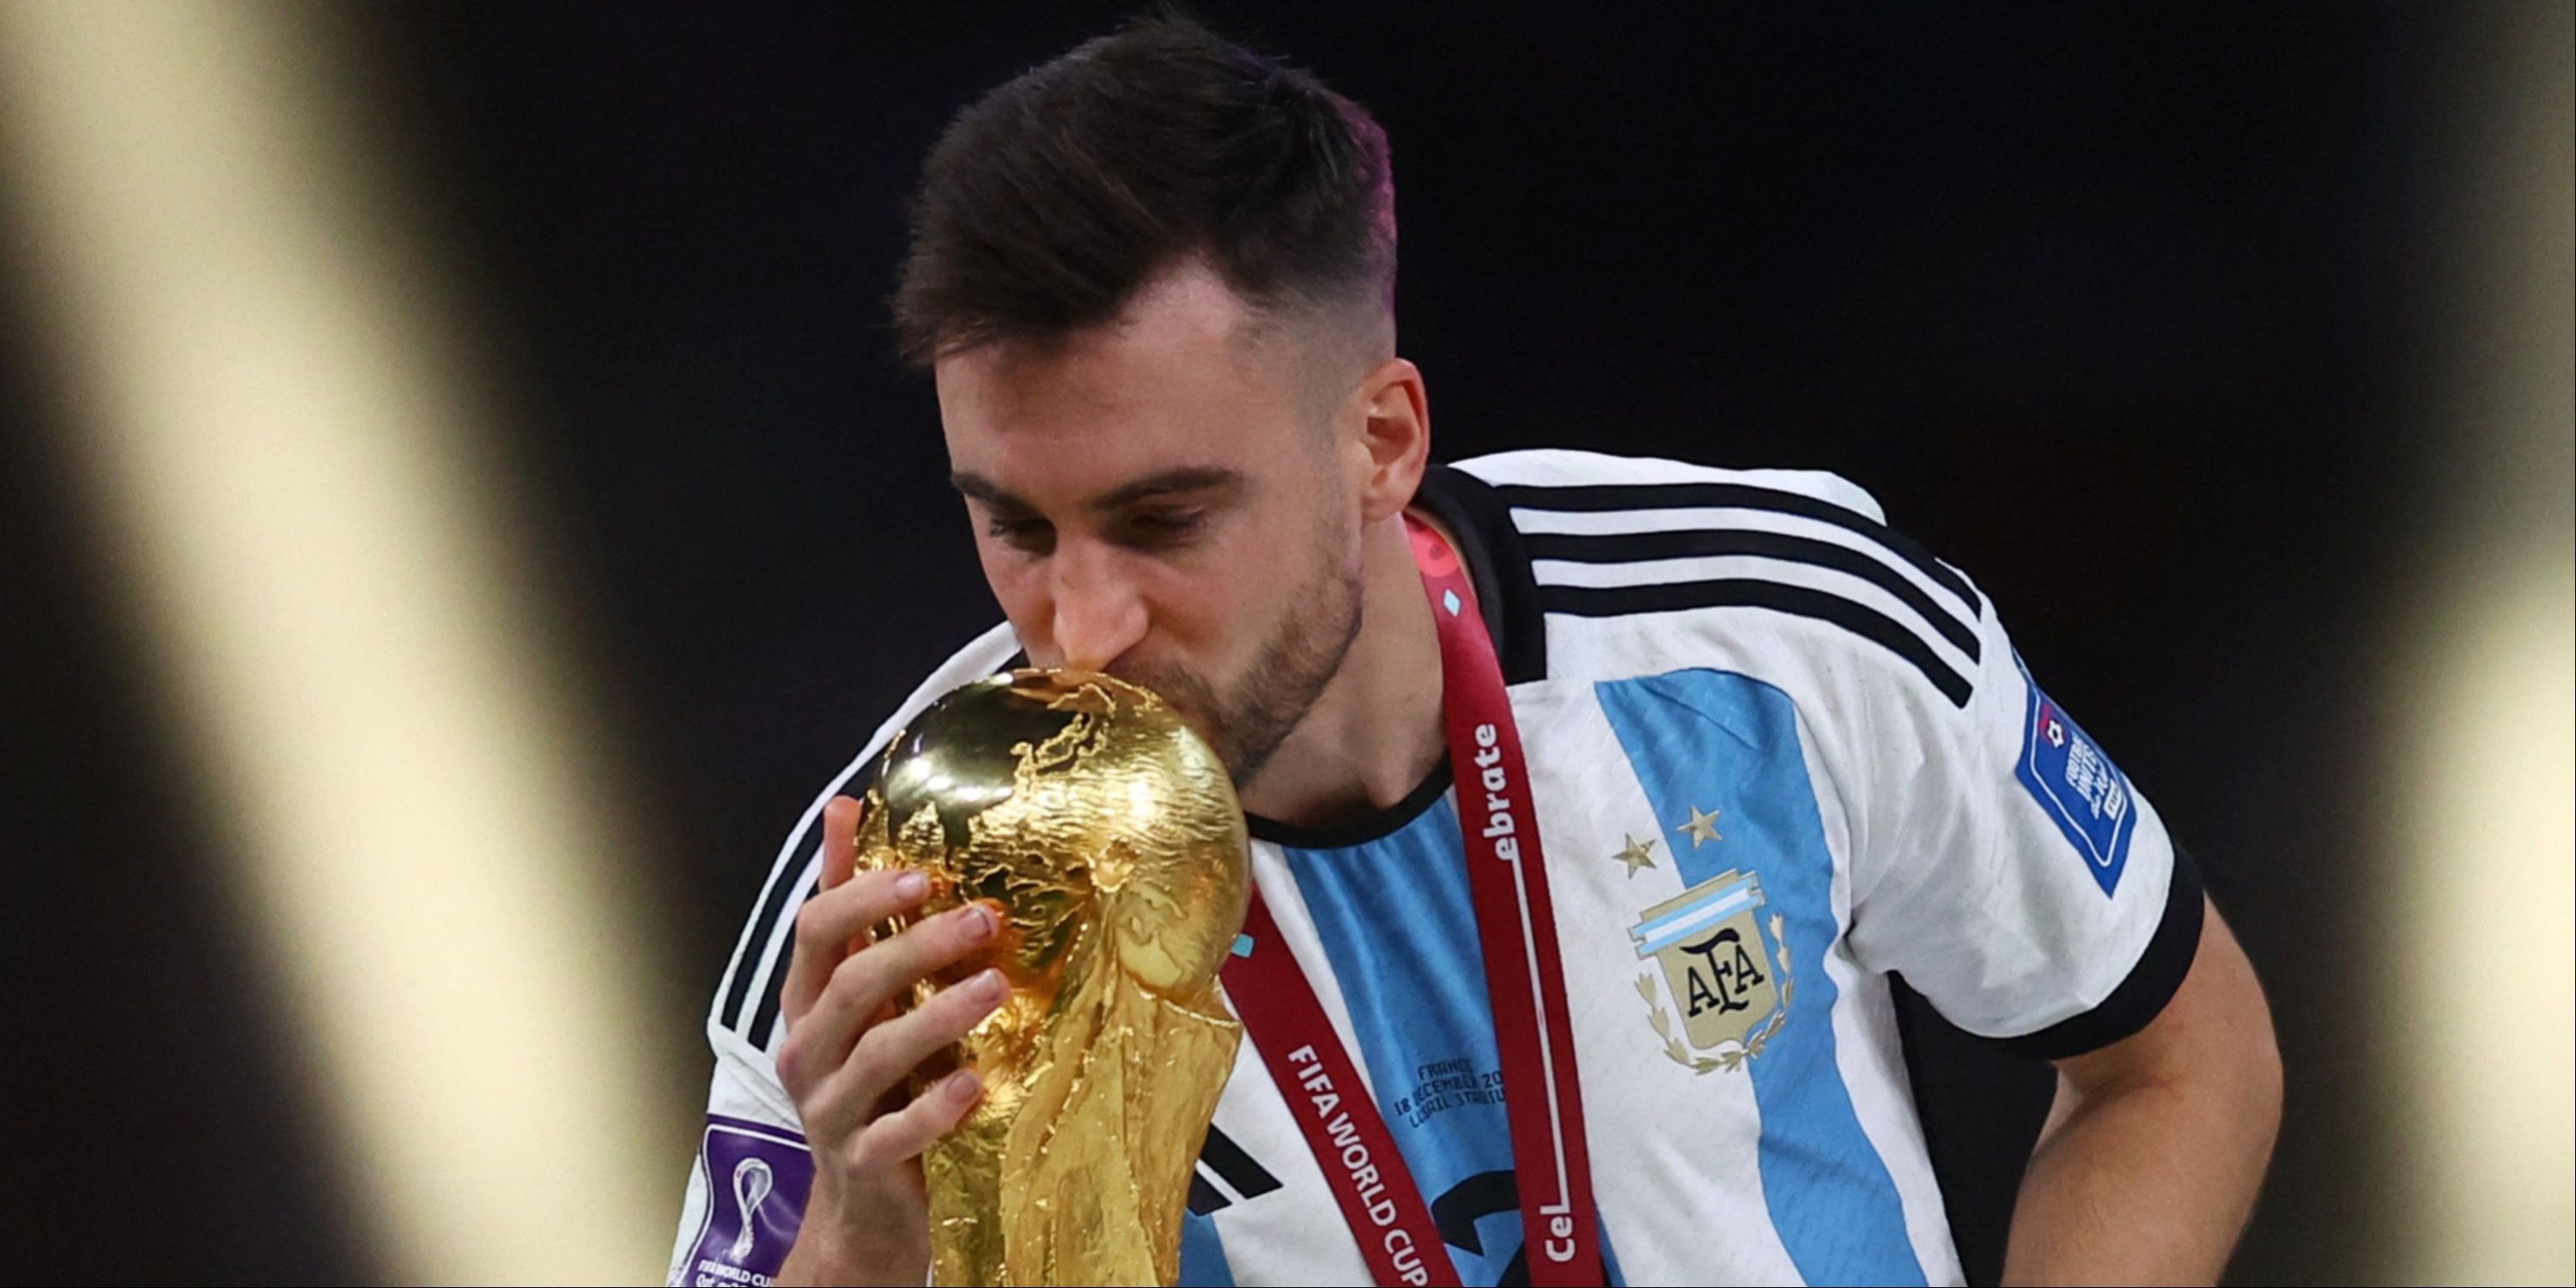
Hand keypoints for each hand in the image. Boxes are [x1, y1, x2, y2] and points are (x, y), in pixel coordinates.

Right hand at [771, 795, 1007, 1286]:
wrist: (866, 1202)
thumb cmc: (871, 1078)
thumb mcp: (856, 991)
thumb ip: (854, 906)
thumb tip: (844, 806)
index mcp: (807, 1000)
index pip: (815, 931)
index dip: (863, 895)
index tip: (924, 871)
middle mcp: (808, 1049)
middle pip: (850, 985)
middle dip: (914, 945)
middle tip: (981, 918)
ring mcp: (830, 1110)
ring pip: (874, 1054)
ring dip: (936, 1016)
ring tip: (996, 986)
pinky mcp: (862, 1163)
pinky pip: (894, 1132)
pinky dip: (934, 1107)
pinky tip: (976, 1082)